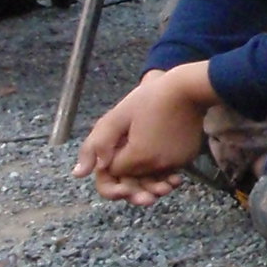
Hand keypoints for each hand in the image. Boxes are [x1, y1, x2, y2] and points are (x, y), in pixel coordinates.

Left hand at [71, 69, 209, 204]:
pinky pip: (168, 168)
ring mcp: (175, 163)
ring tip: (145, 150)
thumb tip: (78, 173)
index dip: (111, 160)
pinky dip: (162, 165)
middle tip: (130, 147)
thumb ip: (96, 145)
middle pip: (134, 177)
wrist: (188, 89)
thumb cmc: (151, 98)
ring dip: (147, 171)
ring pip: (152, 174)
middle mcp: (158, 165)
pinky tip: (160, 148)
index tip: (117, 141)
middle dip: (128, 170)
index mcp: (138, 157)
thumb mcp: (117, 116)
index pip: (115, 172)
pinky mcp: (187, 159)